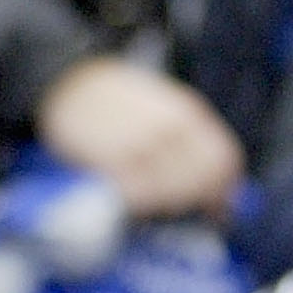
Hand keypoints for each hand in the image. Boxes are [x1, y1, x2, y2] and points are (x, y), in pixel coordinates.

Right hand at [33, 57, 244, 222]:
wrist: (68, 83)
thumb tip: (214, 184)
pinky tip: (123, 190)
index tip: (215, 209)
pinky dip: (135, 202)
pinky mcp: (114, 161)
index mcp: (187, 113)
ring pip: (171, 194)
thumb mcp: (161, 106)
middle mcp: (170, 130)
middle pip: (200, 182)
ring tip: (143, 194)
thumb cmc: (114, 100)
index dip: (222, 190)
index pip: (223, 160)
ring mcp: (142, 146)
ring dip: (161, 203)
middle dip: (192, 200)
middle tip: (174, 206)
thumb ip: (189, 141)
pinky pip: (137, 197)